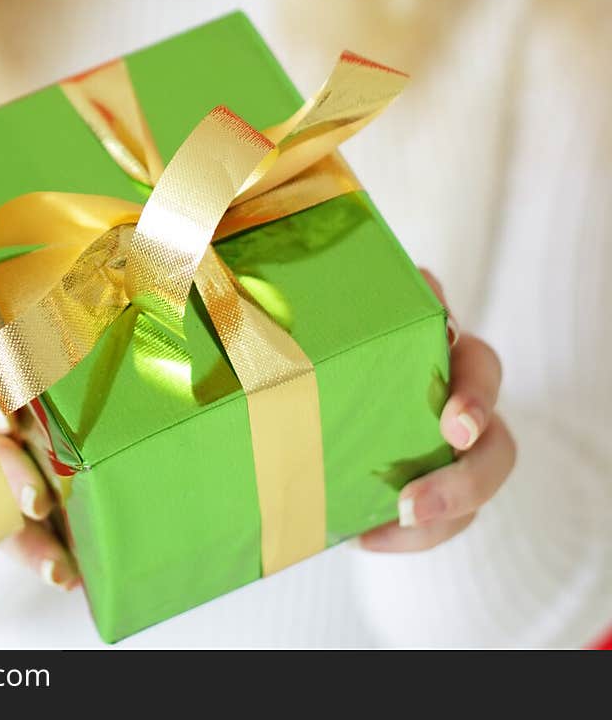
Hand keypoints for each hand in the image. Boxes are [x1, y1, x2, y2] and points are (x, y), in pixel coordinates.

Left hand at [356, 267, 516, 551]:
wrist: (319, 372)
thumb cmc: (351, 325)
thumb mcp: (362, 306)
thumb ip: (385, 292)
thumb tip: (416, 278)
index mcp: (449, 356)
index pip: (480, 369)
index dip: (476, 396)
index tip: (454, 424)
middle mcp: (461, 407)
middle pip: (495, 449)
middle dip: (467, 480)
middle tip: (416, 502)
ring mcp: (449, 456)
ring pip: (473, 495)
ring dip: (440, 515)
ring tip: (392, 525)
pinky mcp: (425, 492)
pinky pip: (433, 525)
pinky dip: (403, 535)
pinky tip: (361, 536)